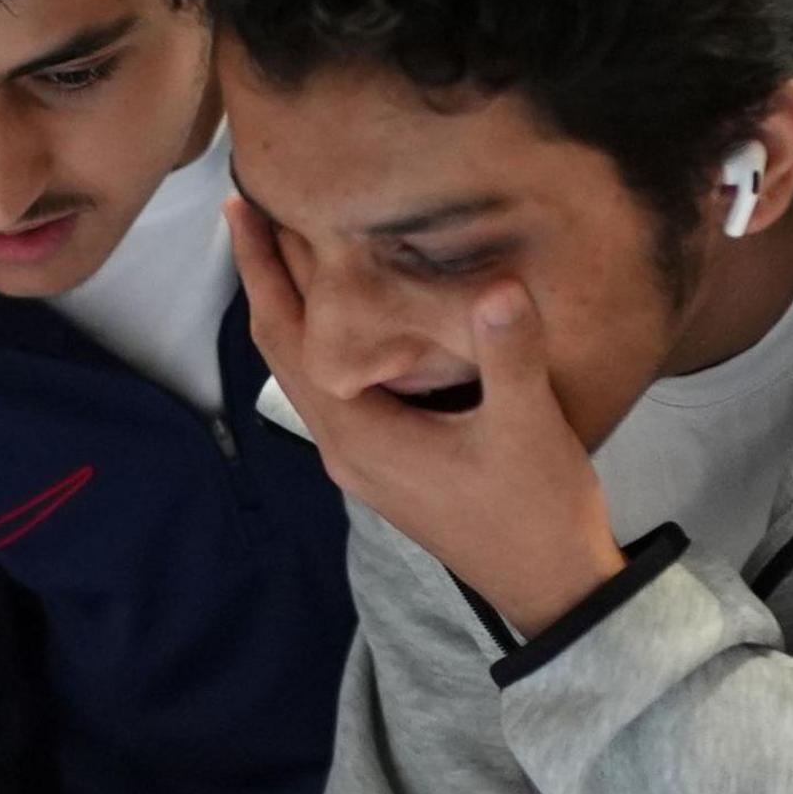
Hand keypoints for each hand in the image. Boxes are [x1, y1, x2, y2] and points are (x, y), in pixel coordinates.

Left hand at [229, 198, 625, 636]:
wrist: (551, 588)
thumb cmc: (536, 512)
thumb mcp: (527, 429)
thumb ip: (508, 355)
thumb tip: (497, 285)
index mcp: (359, 434)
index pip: (288, 336)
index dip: (263, 271)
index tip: (241, 206)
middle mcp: (344, 445)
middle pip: (284, 347)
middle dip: (267, 278)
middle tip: (252, 205)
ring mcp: (362, 457)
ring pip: (307, 367)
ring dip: (295, 307)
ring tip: (290, 244)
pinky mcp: (386, 460)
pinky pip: (336, 384)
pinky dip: (327, 337)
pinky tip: (348, 309)